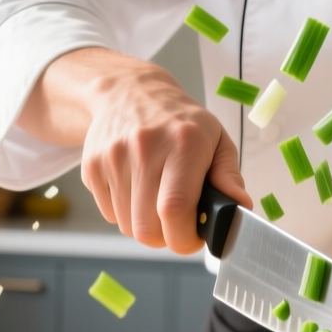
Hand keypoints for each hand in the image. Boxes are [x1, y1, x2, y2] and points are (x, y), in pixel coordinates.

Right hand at [19, 47, 251, 253]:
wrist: (128, 92)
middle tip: (178, 224)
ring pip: (128, 227)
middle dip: (167, 238)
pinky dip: (126, 213)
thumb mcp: (216, 140)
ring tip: (157, 201)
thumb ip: (229, 176)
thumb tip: (240, 207)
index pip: (175, 209)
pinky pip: (109, 215)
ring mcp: (113, 157)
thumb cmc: (179, 122)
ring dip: (146, 226)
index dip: (185, 238)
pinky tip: (137, 190)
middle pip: (147, 228)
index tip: (194, 238)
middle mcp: (144, 148)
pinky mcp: (92, 167)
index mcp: (183, 143)